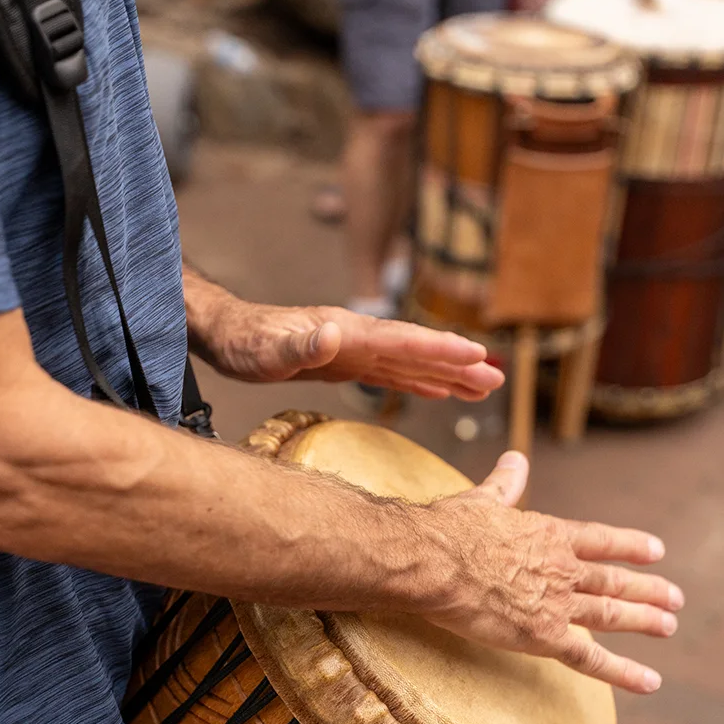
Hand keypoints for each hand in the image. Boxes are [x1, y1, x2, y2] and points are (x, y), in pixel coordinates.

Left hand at [191, 294, 503, 400]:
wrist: (226, 334)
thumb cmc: (244, 343)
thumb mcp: (266, 350)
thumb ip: (301, 345)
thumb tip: (335, 333)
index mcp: (347, 333)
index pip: (402, 341)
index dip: (439, 349)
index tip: (475, 356)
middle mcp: (358, 338)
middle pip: (417, 351)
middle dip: (458, 365)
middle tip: (497, 380)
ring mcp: (355, 350)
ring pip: (410, 363)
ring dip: (447, 375)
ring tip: (483, 387)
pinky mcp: (347, 364)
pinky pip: (391, 374)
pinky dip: (418, 382)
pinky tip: (437, 391)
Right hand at [422, 452, 682, 693]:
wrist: (434, 560)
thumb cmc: (450, 528)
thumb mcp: (483, 499)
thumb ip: (505, 483)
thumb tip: (515, 458)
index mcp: (548, 534)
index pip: (600, 540)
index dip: (630, 546)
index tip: (656, 550)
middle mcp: (561, 567)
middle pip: (613, 580)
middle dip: (647, 588)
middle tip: (675, 598)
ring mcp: (556, 602)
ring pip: (610, 614)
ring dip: (644, 620)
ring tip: (669, 626)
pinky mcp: (543, 636)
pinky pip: (590, 658)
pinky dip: (623, 671)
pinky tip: (650, 680)